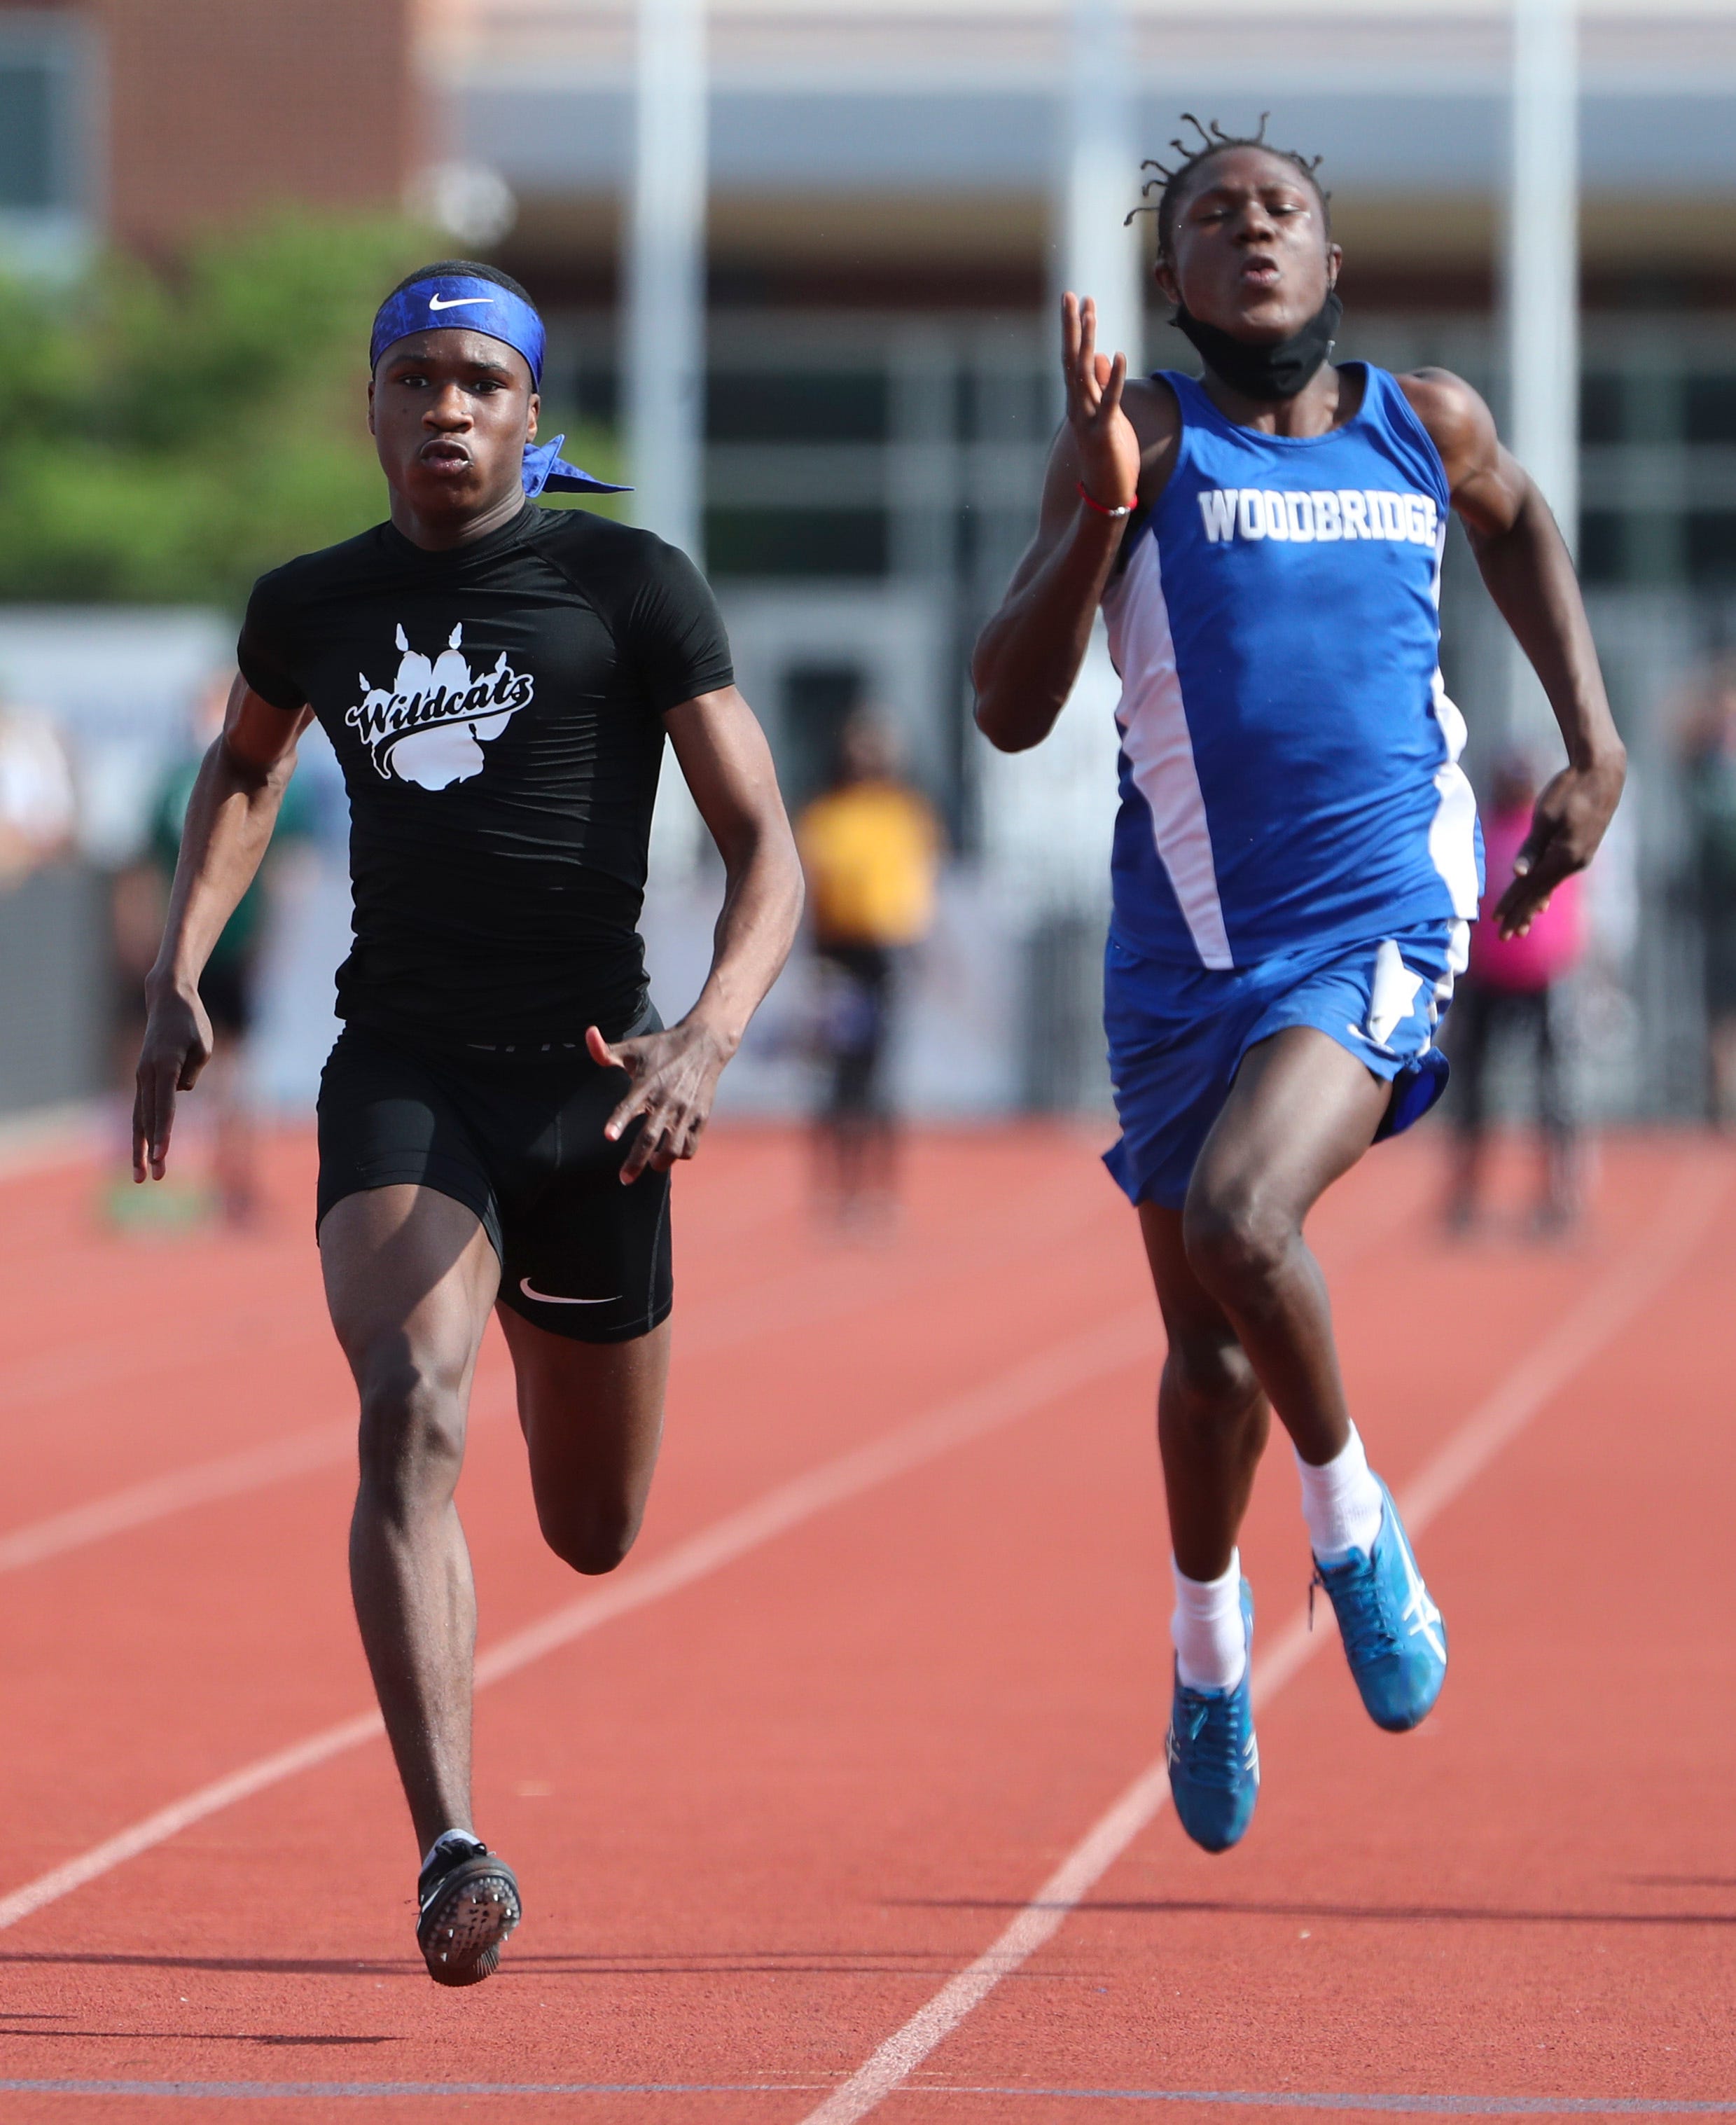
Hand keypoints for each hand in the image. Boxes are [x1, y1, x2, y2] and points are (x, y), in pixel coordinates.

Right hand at [133, 983, 213, 1180]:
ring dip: (140, 1148)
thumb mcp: (203, 1048)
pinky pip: (141, 1109)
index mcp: (165, 1065)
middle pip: (148, 1119)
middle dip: (150, 1151)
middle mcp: (147, 1074)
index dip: (164, 1134)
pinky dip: (142, 1132)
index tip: (163, 1156)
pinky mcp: (142, 1078)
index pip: (164, 1107)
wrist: (168, 1001)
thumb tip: (179, 1093)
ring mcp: (141, 1076)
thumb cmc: (192, 1023)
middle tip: (154, 1178)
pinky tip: (143, 1153)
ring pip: (138, 1118)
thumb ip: (193, 1074)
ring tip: (141, 1176)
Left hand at [588, 1017, 729, 1183]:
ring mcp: (685, 1110)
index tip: (608, 1136)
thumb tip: (588, 1033)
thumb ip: (605, 1050)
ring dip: (660, 1162)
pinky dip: (680, 1155)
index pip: (629, 1105)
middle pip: (649, 1137)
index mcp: (646, 1083)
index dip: (618, 1121)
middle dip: (636, 1161)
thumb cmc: (662, 1047)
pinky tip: (670, 1153)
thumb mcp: (633, 1047)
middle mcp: (666, 1099)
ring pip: (673, 1147)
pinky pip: (690, 1145)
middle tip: (624, 1179)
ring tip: (651, 1164)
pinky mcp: (701, 1116)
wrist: (705, 1043)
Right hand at [1062, 292, 1139, 512]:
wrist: (1106, 495)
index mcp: (1079, 401)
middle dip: (1072, 327)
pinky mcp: (1105, 433)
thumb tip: (1104, 357)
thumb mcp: (1108, 415)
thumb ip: (1103, 386)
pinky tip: (1119, 354)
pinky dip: (1115, 379)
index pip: (1074, 358)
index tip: (1078, 300)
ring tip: (1090, 313)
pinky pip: (1109, 402)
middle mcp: (1078, 406)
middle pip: (1073, 359)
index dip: (1076, 329)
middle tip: (1071, 295)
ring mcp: (1088, 419)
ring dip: (1088, 342)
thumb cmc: (1109, 456)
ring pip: (1085, 374)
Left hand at [1493, 754, 1625, 939]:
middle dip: (1521, 916)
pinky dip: (1547, 892)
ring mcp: (1580, 857)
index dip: (1511, 904)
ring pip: (1550, 888)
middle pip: (1540, 894)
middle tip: (1505, 937)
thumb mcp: (1544, 817)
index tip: (1495, 920)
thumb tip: (1519, 875)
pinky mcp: (1581, 849)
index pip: (1529, 887)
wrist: (1602, 773)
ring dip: (1533, 907)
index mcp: (1562, 856)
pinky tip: (1542, 903)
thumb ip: (1531, 847)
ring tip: (1522, 927)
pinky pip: (1559, 877)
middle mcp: (1573, 863)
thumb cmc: (1569, 790)